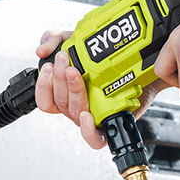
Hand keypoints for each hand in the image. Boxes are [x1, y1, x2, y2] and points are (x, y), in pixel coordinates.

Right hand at [35, 30, 170, 148]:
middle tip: (63, 58)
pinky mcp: (109, 124)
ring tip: (75, 71)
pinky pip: (94, 139)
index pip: (45, 100)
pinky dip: (87, 129)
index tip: (48, 66)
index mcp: (65, 94)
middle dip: (58, 79)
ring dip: (72, 91)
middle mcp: (76, 107)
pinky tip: (88, 114)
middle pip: (59, 103)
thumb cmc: (107, 57)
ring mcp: (92, 116)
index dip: (43, 86)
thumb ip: (55, 40)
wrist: (139, 62)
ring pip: (74, 112)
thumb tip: (40, 50)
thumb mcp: (76, 41)